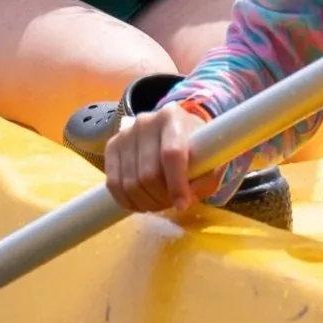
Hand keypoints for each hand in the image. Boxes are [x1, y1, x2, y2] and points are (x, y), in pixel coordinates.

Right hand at [105, 100, 219, 214]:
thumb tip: (185, 201)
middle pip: (149, 174)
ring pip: (130, 183)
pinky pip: (113, 184)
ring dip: (146, 202)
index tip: (183, 205)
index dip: (176, 184)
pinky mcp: (111, 146)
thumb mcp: (211, 159)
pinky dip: (127, 201)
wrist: (172, 129)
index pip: (171, 153)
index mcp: (173, 117)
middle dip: (161, 198)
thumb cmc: (195, 146)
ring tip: (158, 203)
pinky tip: (140, 203)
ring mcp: (124, 133)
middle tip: (171, 204)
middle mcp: (145, 121)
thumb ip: (206, 179)